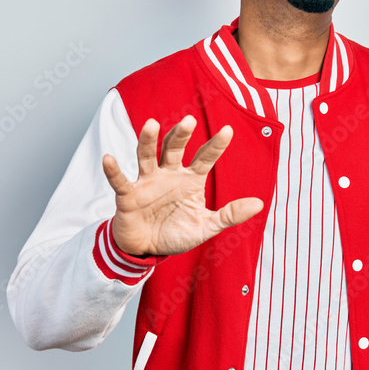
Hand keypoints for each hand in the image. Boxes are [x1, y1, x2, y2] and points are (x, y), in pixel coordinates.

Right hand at [101, 115, 263, 257]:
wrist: (147, 249)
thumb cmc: (176, 232)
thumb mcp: (206, 226)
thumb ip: (230, 214)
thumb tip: (259, 203)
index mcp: (190, 179)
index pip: (205, 158)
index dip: (216, 145)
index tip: (228, 130)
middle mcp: (169, 174)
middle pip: (174, 149)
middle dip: (180, 135)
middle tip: (188, 121)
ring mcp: (147, 182)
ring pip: (147, 156)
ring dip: (148, 141)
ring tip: (151, 124)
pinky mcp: (128, 195)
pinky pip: (120, 180)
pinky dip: (113, 171)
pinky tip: (109, 159)